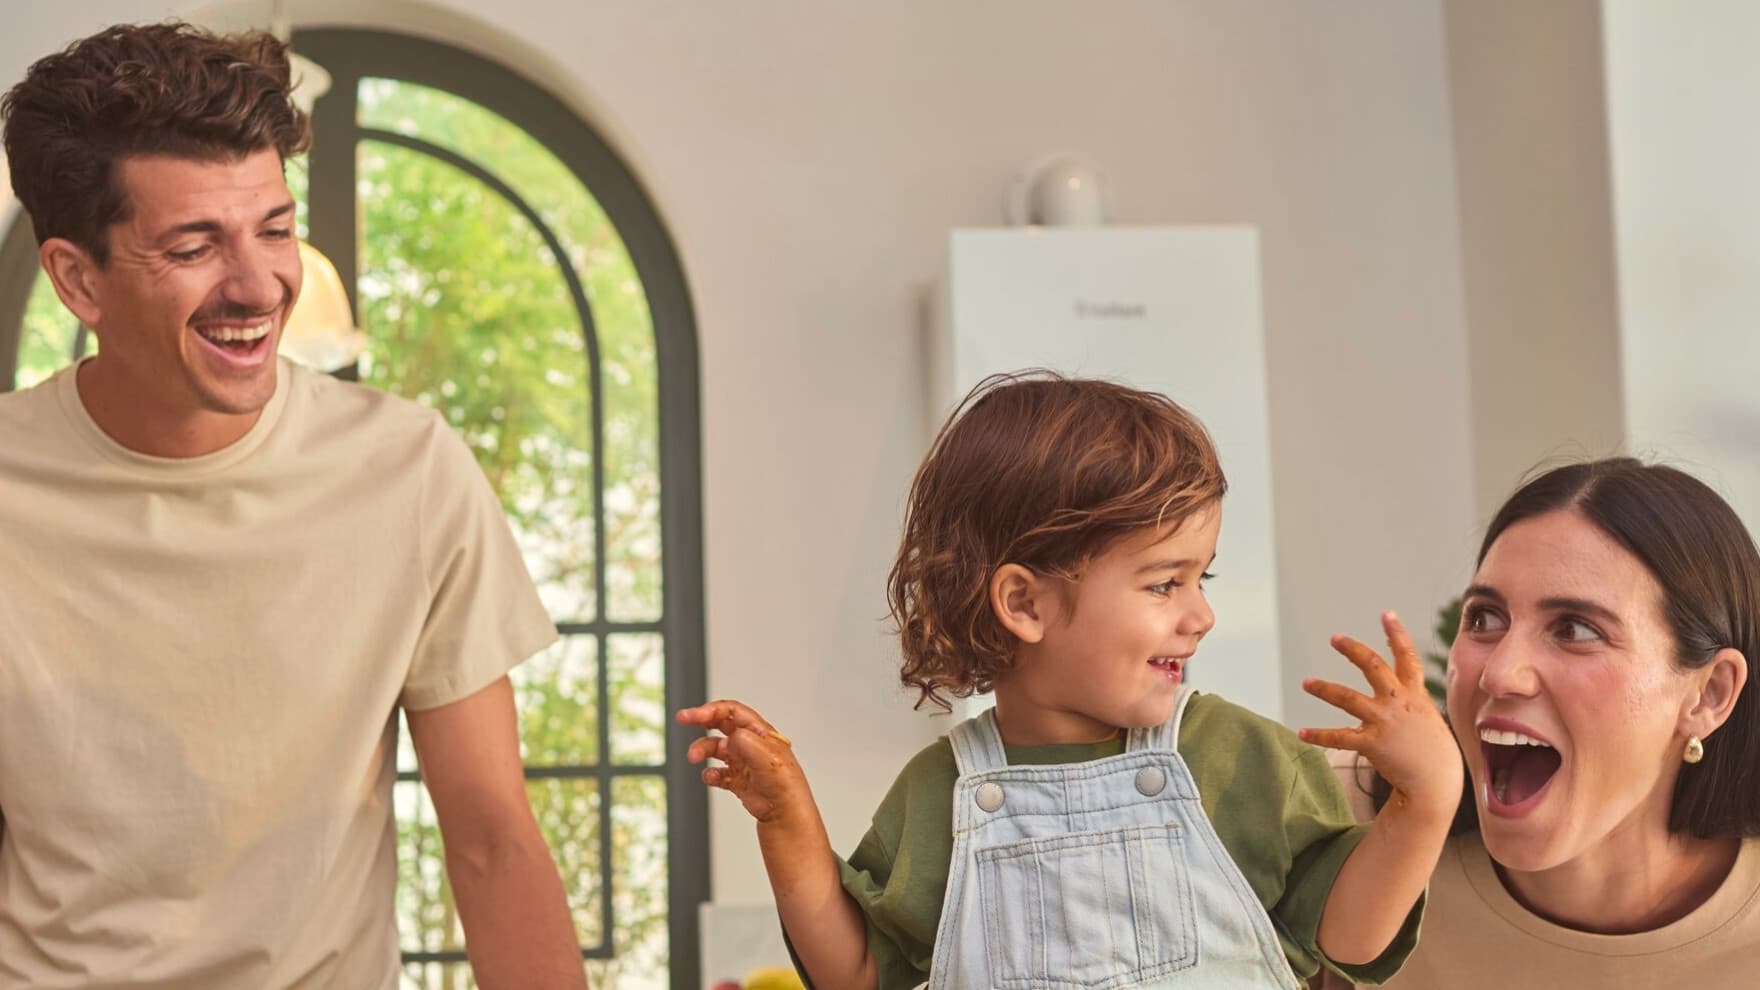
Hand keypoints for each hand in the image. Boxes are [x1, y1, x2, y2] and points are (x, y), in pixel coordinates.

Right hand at [677, 699, 811, 826]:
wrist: (784, 812)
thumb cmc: (785, 783)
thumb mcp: (766, 757)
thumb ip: (747, 742)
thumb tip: (732, 735)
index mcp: (760, 732)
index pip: (732, 712)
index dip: (711, 710)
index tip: (693, 716)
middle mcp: (750, 744)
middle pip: (721, 724)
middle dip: (701, 720)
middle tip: (683, 719)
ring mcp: (743, 761)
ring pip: (715, 748)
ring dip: (702, 750)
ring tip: (693, 757)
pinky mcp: (737, 779)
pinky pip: (717, 772)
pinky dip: (710, 774)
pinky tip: (711, 777)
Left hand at [1299, 611, 1462, 818]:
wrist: (1437, 784)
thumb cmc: (1435, 755)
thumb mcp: (1429, 720)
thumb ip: (1412, 703)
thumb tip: (1400, 692)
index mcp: (1415, 695)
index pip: (1407, 657)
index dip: (1397, 634)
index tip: (1387, 614)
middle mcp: (1399, 702)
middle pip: (1374, 666)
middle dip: (1353, 649)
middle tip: (1335, 638)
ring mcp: (1384, 721)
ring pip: (1347, 697)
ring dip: (1324, 688)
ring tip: (1306, 682)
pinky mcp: (1372, 743)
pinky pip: (1339, 736)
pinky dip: (1319, 735)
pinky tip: (1302, 733)